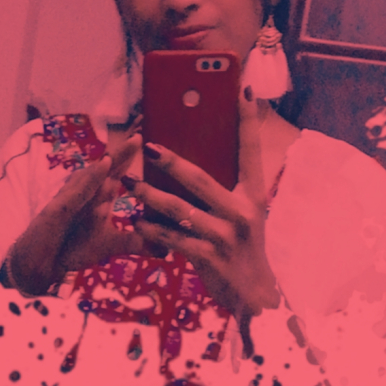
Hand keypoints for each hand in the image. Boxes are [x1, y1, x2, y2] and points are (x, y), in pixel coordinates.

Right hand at [8, 128, 143, 293]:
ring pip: (90, 176)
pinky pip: (74, 193)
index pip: (116, 174)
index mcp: (98, 197)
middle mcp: (85, 193)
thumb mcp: (109, 246)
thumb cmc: (72, 248)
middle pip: (106, 169)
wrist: (42, 265)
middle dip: (123, 153)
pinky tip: (101, 169)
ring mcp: (70, 199)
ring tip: (127, 147)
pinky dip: (88, 181)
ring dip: (109, 162)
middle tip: (140, 137)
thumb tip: (165, 247)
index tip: (148, 142)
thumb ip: (135, 243)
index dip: (129, 158)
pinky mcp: (57, 209)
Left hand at [126, 91, 279, 318]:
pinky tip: (137, 220)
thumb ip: (225, 191)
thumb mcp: (244, 216)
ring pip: (179, 209)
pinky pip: (172, 238)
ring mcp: (225, 236)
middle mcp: (242, 212)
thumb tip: (192, 163)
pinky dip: (152, 229)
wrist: (255, 297)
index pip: (250, 150)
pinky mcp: (209, 257)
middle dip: (172, 161)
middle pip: (201, 178)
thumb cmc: (244, 250)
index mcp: (253, 195)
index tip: (241, 88)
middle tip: (148, 146)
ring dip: (150, 196)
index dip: (246, 119)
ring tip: (130, 184)